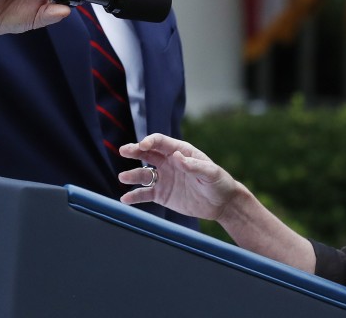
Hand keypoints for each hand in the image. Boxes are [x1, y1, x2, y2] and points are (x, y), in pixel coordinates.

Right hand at [118, 133, 240, 220]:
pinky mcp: (162, 195)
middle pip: (147, 153)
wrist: (221, 203)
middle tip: (124, 151)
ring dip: (132, 175)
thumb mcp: (210, 173)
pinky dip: (134, 196)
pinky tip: (125, 199)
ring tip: (123, 177)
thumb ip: (193, 165)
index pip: (161, 142)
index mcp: (181, 151)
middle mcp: (169, 162)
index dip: (150, 141)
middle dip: (135, 151)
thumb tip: (176, 156)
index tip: (142, 146)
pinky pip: (145, 194)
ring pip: (143, 174)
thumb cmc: (219, 183)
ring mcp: (164, 178)